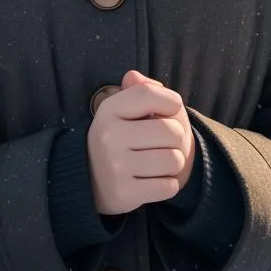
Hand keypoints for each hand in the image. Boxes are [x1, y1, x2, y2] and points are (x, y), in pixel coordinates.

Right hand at [87, 69, 195, 215]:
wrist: (93, 180)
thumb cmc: (121, 137)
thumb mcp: (125, 109)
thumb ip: (139, 90)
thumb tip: (135, 77)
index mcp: (109, 110)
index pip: (149, 94)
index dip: (171, 101)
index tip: (171, 110)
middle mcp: (108, 136)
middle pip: (171, 131)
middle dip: (177, 138)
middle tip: (166, 143)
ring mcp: (114, 166)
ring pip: (173, 160)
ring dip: (174, 163)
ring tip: (159, 162)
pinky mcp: (123, 193)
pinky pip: (168, 186)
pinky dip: (167, 184)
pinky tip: (152, 180)